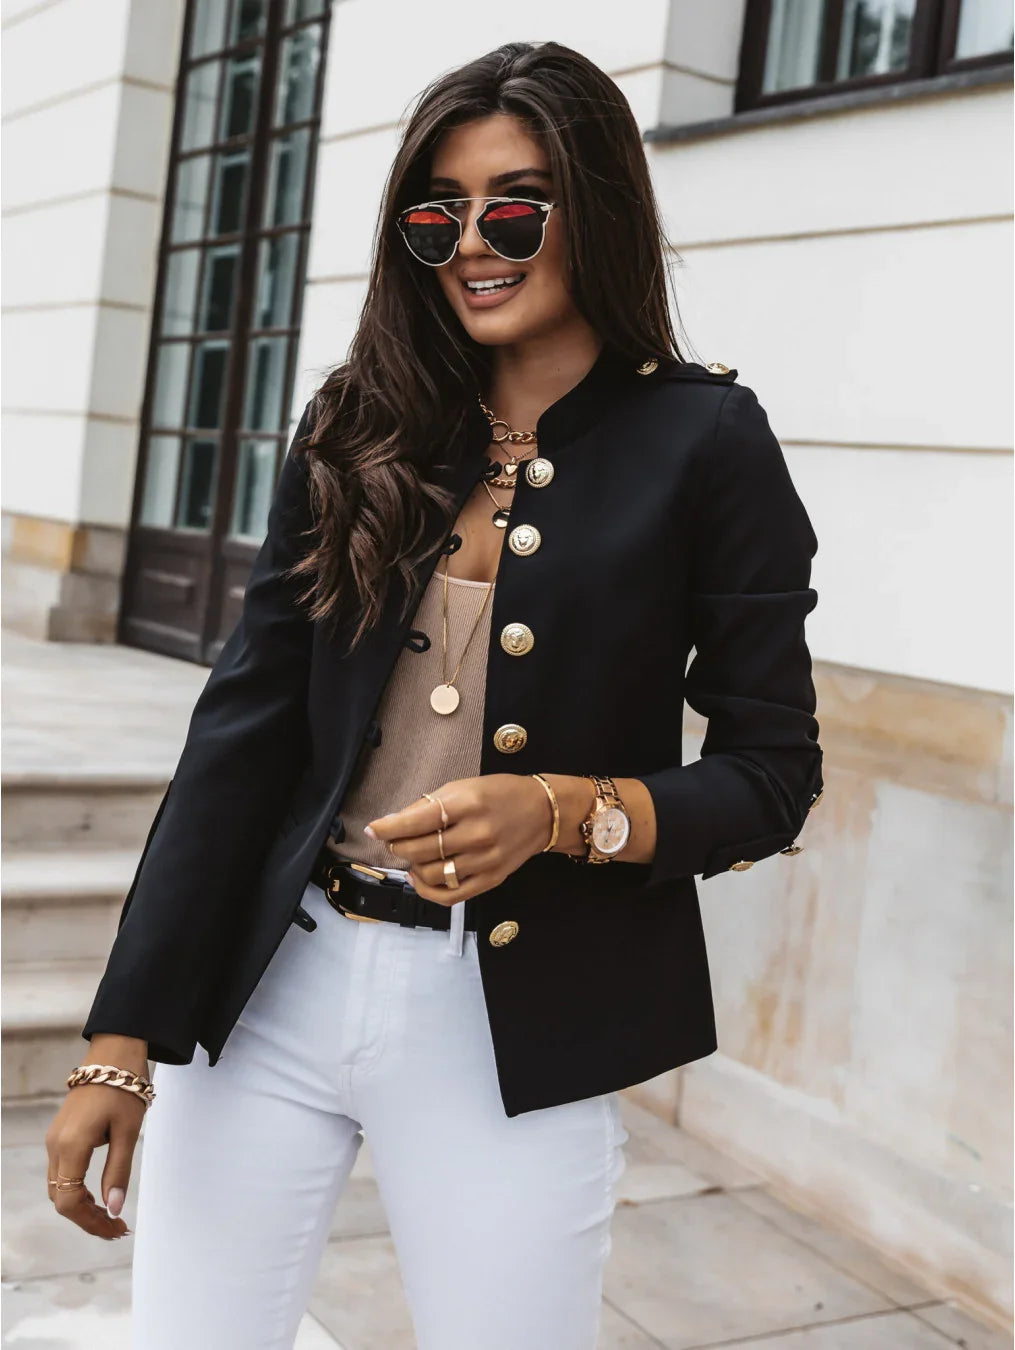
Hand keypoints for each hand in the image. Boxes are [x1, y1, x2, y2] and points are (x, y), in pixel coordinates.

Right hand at [44, 1035, 147, 1240]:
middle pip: (61, 1198)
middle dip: (87, 1218)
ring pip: (59, 1187)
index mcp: (71, 1146)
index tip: (116, 1228)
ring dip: (82, 1206)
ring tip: (111, 1216)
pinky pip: (62, 1172)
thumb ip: (118, 1171)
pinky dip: (77, 1189)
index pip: (69, 1201)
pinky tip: (99, 1194)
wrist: (113, 1054)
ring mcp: (54, 1139)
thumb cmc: (124, 1089)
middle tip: (118, 1228)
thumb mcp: (128, 1132)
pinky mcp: (60, 1134)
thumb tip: (114, 1210)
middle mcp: (55, 1145)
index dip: (90, 1221)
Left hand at [365, 774, 552, 903]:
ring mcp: (484, 860)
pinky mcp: (490, 879)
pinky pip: (450, 896)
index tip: (374, 829)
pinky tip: (420, 878)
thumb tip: (395, 822)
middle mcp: (477, 834)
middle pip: (420, 850)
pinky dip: (427, 891)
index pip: (417, 821)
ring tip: (410, 857)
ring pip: (431, 874)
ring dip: (411, 867)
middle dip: (397, 847)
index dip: (389, 828)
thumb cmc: (500, 794)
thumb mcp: (464, 786)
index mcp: (468, 804)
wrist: (542, 812)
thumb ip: (431, 805)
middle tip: (393, 841)